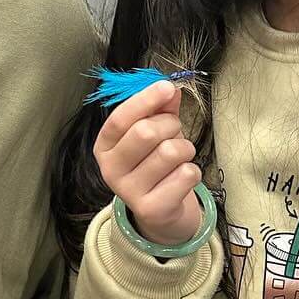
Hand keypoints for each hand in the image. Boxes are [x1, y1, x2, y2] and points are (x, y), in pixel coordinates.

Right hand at [94, 80, 203, 246]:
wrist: (161, 211)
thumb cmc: (156, 163)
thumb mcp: (155, 131)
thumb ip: (160, 108)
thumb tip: (171, 89)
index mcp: (105, 146)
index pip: (120, 118)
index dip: (145, 99)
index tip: (167, 87)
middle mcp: (110, 169)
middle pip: (145, 132)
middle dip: (170, 125)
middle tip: (174, 132)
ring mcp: (128, 192)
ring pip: (170, 152)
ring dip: (184, 149)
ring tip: (179, 157)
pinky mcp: (151, 209)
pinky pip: (185, 174)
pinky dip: (192, 171)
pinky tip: (182, 178)